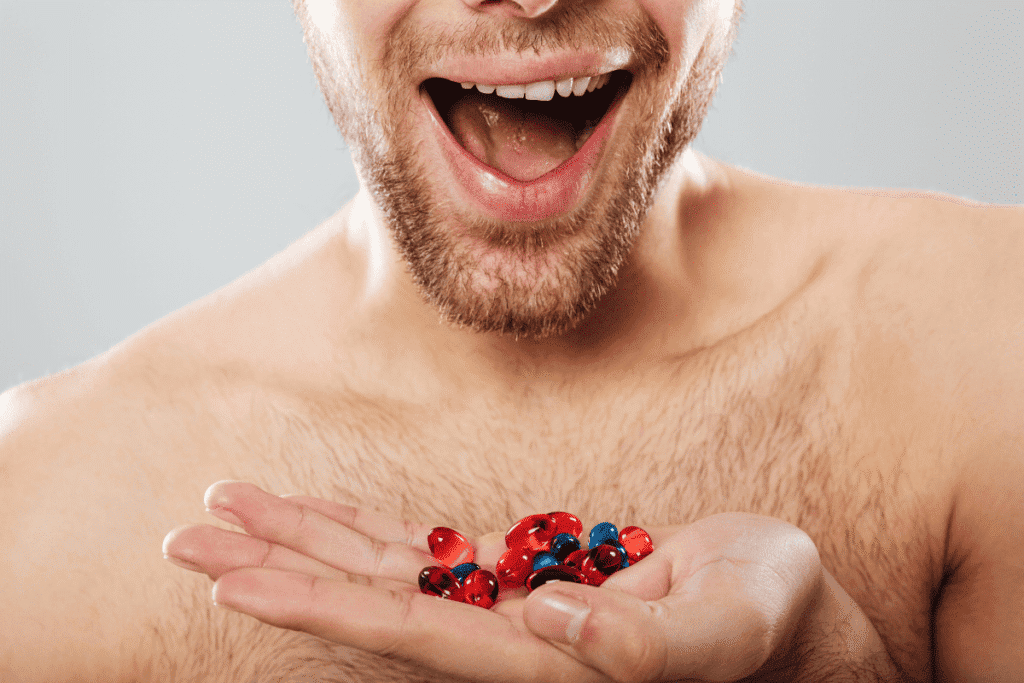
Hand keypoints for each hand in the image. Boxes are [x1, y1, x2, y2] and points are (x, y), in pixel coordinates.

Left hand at [163, 482, 899, 681]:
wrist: (777, 614)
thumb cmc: (769, 621)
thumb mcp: (730, 625)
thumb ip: (646, 639)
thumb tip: (549, 619)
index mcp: (545, 666)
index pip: (414, 637)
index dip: (326, 611)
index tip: (241, 583)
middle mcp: (503, 645)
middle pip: (368, 609)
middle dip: (278, 571)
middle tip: (188, 537)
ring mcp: (501, 608)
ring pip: (381, 574)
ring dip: (301, 540)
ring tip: (225, 509)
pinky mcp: (513, 574)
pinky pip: (422, 550)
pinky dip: (362, 528)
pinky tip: (310, 514)